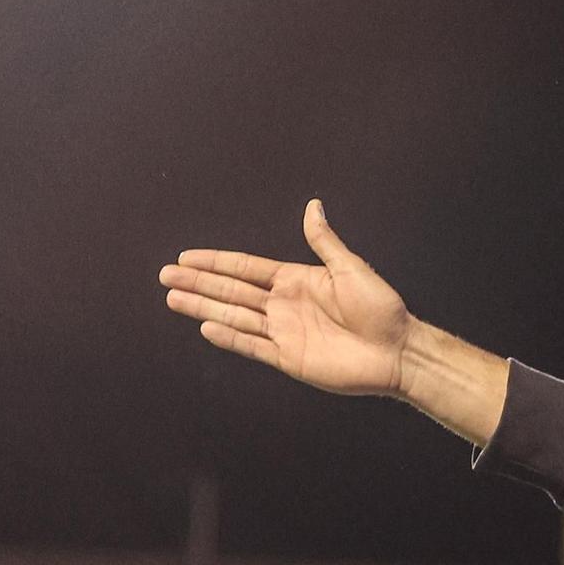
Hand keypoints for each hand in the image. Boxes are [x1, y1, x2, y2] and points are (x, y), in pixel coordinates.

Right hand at [159, 199, 413, 396]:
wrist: (398, 351)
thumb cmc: (381, 309)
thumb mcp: (350, 268)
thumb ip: (324, 241)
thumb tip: (313, 206)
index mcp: (296, 281)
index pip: (246, 269)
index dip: (216, 263)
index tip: (186, 257)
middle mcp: (285, 305)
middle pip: (232, 292)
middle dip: (198, 283)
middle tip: (165, 276)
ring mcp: (285, 332)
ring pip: (234, 318)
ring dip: (203, 308)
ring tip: (172, 299)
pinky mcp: (290, 358)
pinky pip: (253, 346)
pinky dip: (230, 338)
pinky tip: (206, 328)